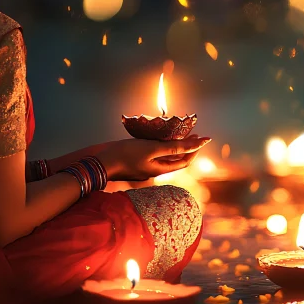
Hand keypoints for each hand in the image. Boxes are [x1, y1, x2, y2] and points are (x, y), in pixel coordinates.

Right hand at [95, 135, 211, 180]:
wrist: (101, 162)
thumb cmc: (125, 154)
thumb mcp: (151, 148)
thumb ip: (172, 147)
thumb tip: (193, 145)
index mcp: (160, 169)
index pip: (184, 161)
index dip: (194, 150)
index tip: (202, 138)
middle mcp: (154, 170)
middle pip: (175, 159)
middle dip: (186, 147)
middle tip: (194, 134)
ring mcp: (145, 167)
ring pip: (164, 157)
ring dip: (174, 146)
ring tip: (180, 133)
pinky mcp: (136, 162)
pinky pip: (154, 154)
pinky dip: (161, 146)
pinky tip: (159, 138)